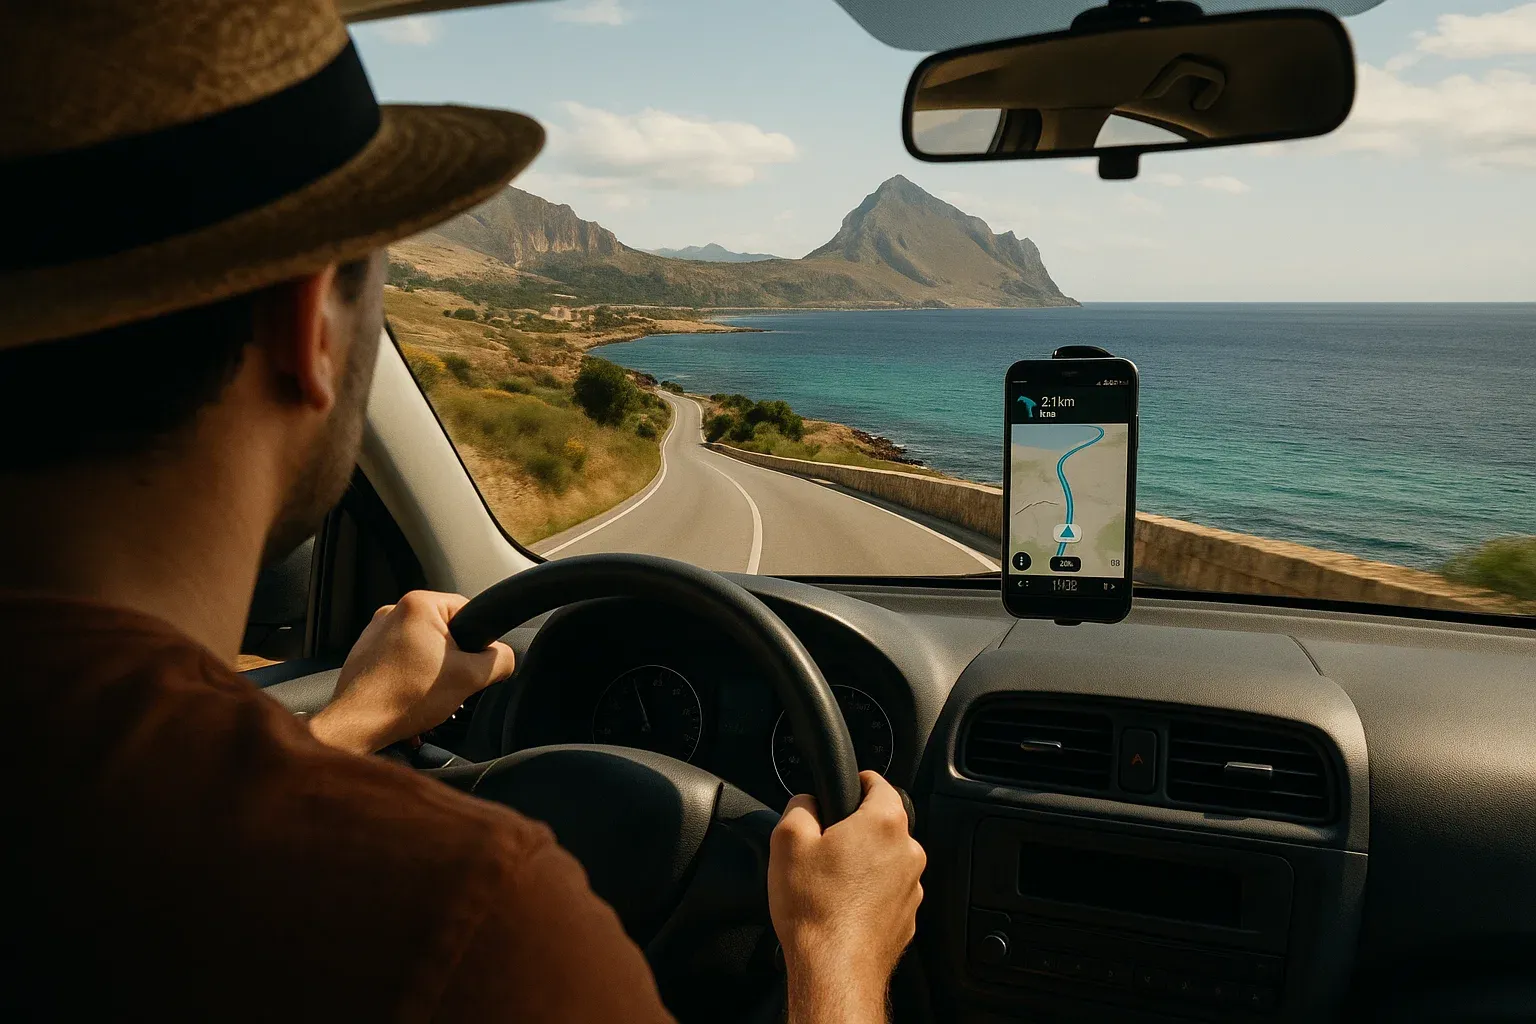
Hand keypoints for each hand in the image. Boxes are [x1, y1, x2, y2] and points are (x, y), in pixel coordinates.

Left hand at [308, 591, 514, 754]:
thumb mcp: (471, 677)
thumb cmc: (407, 697)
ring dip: (431, 670)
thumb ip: (500, 660)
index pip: (468, 610)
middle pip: (444, 631)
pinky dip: (409, 677)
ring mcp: (373, 632)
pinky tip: (409, 699)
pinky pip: (400, 660)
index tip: (472, 665)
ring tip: (427, 695)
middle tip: (450, 684)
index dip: (478, 641)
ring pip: (422, 647)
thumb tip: (504, 658)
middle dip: (452, 659)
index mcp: (418, 604)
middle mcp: (392, 610)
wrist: (358, 726)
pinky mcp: (363, 653)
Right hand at [768, 771, 925, 1023]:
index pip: (879, 782)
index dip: (857, 781)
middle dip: (856, 828)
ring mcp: (912, 887)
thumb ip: (799, 806)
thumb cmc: (815, 908)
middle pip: (883, 824)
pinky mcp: (907, 916)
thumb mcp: (787, 840)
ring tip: (829, 882)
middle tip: (823, 844)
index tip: (844, 787)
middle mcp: (907, 852)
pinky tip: (842, 906)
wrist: (834, 969)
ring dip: (864, 863)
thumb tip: (807, 802)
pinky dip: (869, 893)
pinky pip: (888, 891)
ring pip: (886, 860)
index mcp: (884, 823)